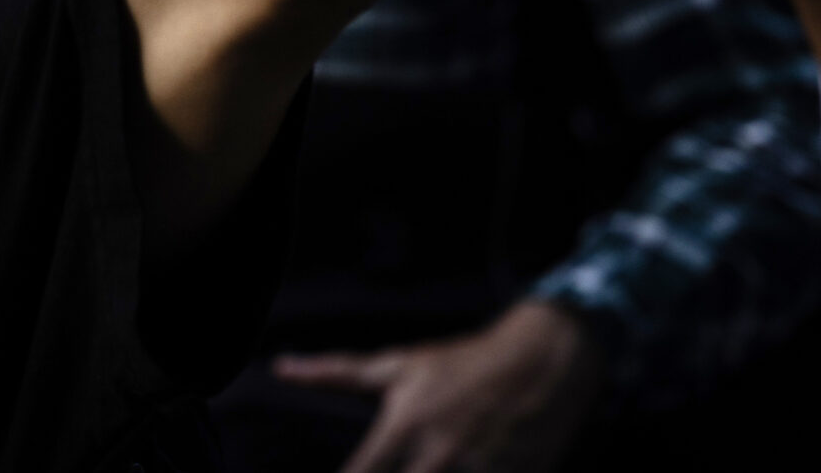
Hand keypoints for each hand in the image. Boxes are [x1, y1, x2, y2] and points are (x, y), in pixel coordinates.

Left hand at [273, 300, 603, 472]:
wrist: (540, 360)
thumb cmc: (459, 362)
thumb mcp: (399, 364)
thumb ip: (337, 373)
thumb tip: (280, 368)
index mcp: (407, 422)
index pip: (363, 471)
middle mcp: (441, 450)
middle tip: (393, 470)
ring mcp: (481, 469)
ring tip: (431, 462)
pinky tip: (466, 466)